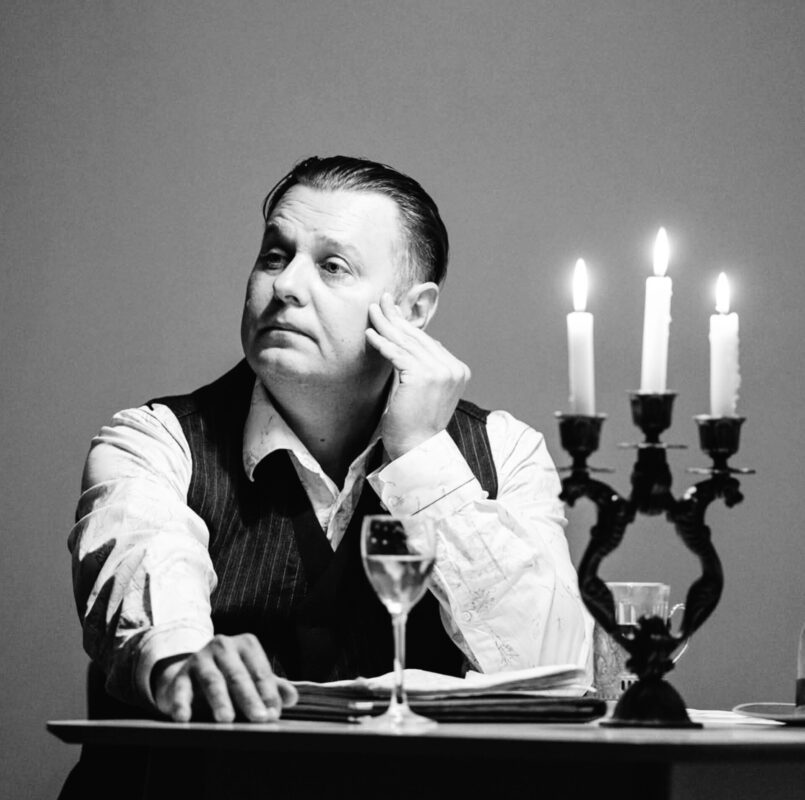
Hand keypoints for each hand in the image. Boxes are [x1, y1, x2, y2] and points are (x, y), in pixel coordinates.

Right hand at [152, 633, 297, 722]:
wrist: (191, 675)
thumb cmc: (230, 677)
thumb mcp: (253, 677)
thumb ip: (273, 687)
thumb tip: (292, 698)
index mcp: (246, 645)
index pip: (261, 671)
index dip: (268, 693)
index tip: (274, 714)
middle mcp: (223, 646)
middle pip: (239, 675)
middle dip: (250, 698)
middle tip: (259, 718)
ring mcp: (200, 658)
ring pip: (212, 680)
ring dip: (220, 700)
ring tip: (226, 719)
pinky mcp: (180, 674)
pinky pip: (181, 689)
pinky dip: (181, 703)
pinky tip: (184, 717)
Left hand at [366, 292, 469, 459]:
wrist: (417, 449)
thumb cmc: (415, 423)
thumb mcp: (424, 389)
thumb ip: (421, 366)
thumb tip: (407, 342)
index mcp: (458, 370)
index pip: (428, 342)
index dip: (408, 326)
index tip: (392, 311)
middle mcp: (453, 368)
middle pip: (418, 338)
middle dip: (396, 318)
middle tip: (381, 301)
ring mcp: (440, 371)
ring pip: (407, 343)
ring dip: (386, 325)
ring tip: (372, 312)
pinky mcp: (422, 376)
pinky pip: (397, 354)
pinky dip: (382, 343)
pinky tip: (370, 334)